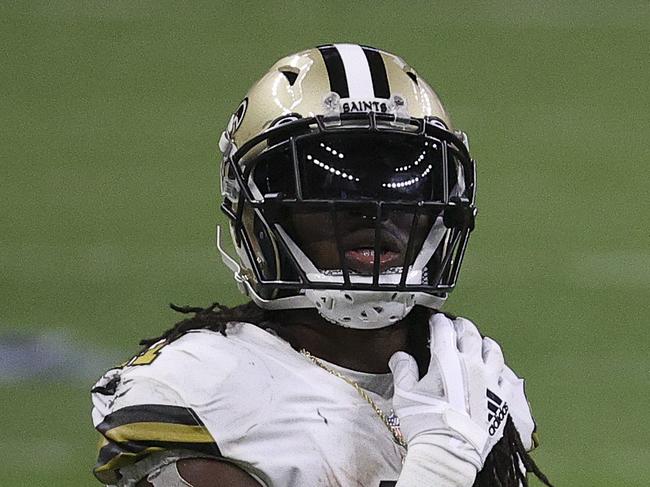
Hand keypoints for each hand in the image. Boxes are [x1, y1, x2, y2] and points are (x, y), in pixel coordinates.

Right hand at [389, 314, 519, 468]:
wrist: (450, 451)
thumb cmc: (427, 423)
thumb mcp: (405, 395)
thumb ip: (403, 370)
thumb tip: (401, 357)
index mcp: (447, 360)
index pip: (444, 330)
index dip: (438, 322)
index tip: (435, 321)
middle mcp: (472, 365)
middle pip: (470, 334)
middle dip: (462, 326)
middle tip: (456, 325)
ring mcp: (490, 381)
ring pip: (493, 351)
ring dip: (484, 343)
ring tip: (481, 342)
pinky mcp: (502, 398)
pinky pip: (506, 376)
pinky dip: (500, 369)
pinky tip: (497, 371)